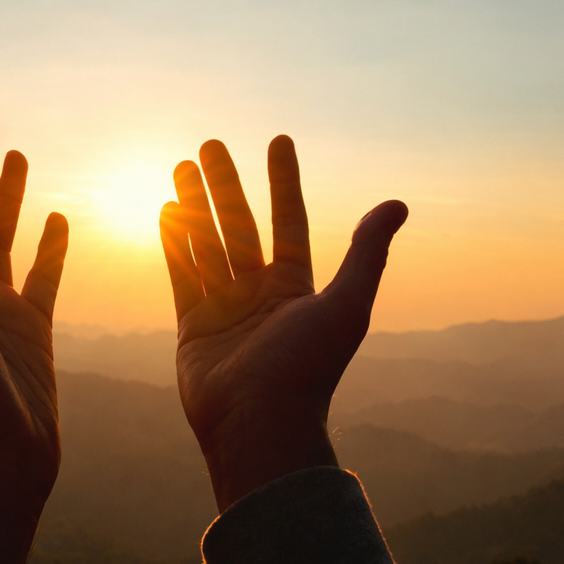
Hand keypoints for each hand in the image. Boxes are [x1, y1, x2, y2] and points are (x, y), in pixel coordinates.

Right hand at [159, 136, 406, 510]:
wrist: (260, 423)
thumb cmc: (308, 367)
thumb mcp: (347, 303)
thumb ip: (367, 252)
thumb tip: (398, 203)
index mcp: (296, 288)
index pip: (288, 221)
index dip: (284, 182)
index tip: (278, 141)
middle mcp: (259, 295)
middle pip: (239, 226)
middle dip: (225, 185)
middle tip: (210, 145)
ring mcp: (224, 309)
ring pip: (206, 244)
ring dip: (194, 205)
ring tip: (182, 166)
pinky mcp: (193, 328)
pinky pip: (181, 276)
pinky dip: (174, 244)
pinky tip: (166, 210)